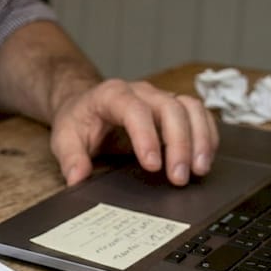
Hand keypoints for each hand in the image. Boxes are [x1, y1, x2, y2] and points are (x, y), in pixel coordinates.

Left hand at [49, 79, 217, 186]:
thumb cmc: (78, 120)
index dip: (146, 136)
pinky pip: (198, 114)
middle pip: (170, 108)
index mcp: (112, 95)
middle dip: (179, 144)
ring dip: (199, 139)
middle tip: (179, 177)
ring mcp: (160, 97)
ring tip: (199, 170)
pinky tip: (204, 159)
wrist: (85, 104)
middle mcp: (141, 91)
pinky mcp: (174, 107)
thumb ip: (71, 158)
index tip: (153, 165)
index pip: (134, 110)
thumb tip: (77, 178)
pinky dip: (206, 135)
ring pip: (190, 108)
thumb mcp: (65, 138)